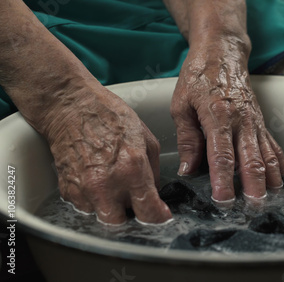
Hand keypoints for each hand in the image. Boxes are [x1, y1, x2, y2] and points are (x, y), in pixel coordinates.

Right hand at [44, 85, 171, 224]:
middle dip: (132, 216)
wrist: (71, 107)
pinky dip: (95, 200)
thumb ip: (154, 171)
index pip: (149, 212)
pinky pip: (85, 207)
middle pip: (122, 224)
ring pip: (102, 217)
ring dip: (112, 208)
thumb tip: (155, 191)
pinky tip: (99, 181)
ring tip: (114, 186)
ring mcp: (84, 189)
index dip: (158, 217)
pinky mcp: (67, 189)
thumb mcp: (146, 139)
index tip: (160, 215)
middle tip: (135, 201)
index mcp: (131, 169)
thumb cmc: (109, 117)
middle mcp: (106, 184)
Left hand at [170, 43, 283, 201]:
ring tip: (271, 200)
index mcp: (218, 115)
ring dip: (270, 179)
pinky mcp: (261, 122)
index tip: (223, 199)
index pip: (222, 155)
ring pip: (267, 155)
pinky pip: (273, 146)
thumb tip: (188, 169)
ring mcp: (254, 121)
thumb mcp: (182, 105)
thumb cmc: (199, 76)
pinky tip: (282, 180)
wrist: (222, 53)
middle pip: (251, 159)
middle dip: (253, 186)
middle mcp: (241, 120)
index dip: (223, 179)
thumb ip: (187, 138)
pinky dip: (279, 164)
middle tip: (253, 207)